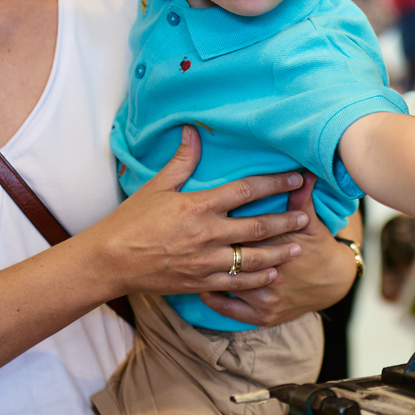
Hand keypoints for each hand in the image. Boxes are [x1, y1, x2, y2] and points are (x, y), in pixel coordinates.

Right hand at [91, 126, 310, 298]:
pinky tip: (272, 274)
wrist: (109, 261)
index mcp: (198, 206)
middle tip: (306, 218)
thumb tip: (193, 131)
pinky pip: (237, 282)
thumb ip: (181, 161)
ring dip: (278, 252)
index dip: (274, 183)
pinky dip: (257, 279)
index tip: (295, 178)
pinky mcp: (200, 282)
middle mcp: (207, 234)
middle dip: (285, 221)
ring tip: (297, 247)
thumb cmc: (130, 221)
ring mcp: (205, 261)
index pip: (245, 191)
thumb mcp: (155, 187)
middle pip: (257, 227)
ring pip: (252, 258)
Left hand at [203, 176, 359, 327]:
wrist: (334, 284)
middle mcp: (271, 275)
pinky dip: (214, 299)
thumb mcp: (310, 222)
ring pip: (229, 284)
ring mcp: (266, 298)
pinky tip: (201, 288)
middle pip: (232, 257)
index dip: (222, 223)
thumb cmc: (318, 248)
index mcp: (279, 247)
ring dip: (207, 273)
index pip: (243, 232)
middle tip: (191, 238)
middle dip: (210, 248)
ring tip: (188, 261)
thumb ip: (300, 198)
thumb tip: (302, 172)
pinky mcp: (262, 316)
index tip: (203, 215)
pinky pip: (229, 309)